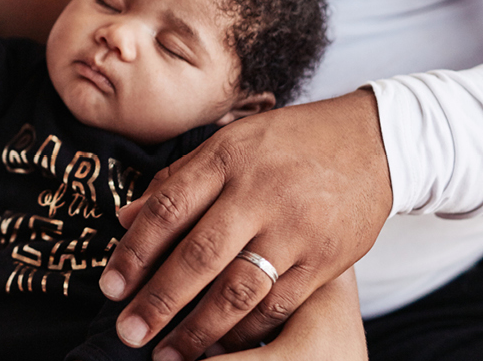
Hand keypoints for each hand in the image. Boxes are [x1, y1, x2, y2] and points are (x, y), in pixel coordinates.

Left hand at [100, 90, 390, 360]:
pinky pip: (278, 305)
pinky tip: (220, 348)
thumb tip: (125, 217)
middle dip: (159, 300)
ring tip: (167, 356)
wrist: (372, 143)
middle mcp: (259, 194)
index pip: (169, 208)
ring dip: (199, 329)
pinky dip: (246, 331)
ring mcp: (295, 229)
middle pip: (200, 255)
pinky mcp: (324, 259)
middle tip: (127, 333)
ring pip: (239, 289)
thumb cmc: (287, 143)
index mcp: (228, 159)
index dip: (135, 251)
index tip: (111, 287)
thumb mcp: (230, 143)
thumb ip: (179, 181)